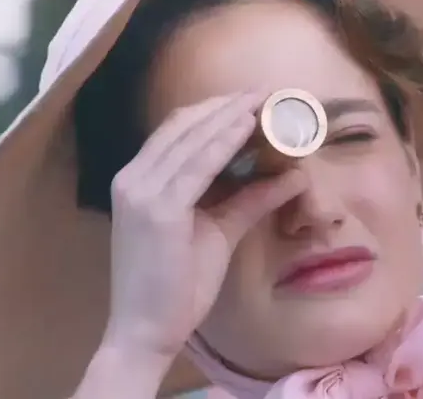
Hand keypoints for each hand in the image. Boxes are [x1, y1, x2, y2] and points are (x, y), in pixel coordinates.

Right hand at [103, 91, 305, 357]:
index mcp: (139, 182)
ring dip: (229, 115)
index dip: (214, 111)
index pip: (177, 132)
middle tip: (264, 91)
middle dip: (226, 104)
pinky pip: (196, 164)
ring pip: (190, 138)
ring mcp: (141, 191)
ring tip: (263, 99)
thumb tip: (289, 175)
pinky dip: (224, 141)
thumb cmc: (176, 287)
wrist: (145, 331)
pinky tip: (248, 125)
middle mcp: (133, 179)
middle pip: (182, 125)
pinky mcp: (156, 209)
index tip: (251, 99)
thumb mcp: (216, 233)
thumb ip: (248, 201)